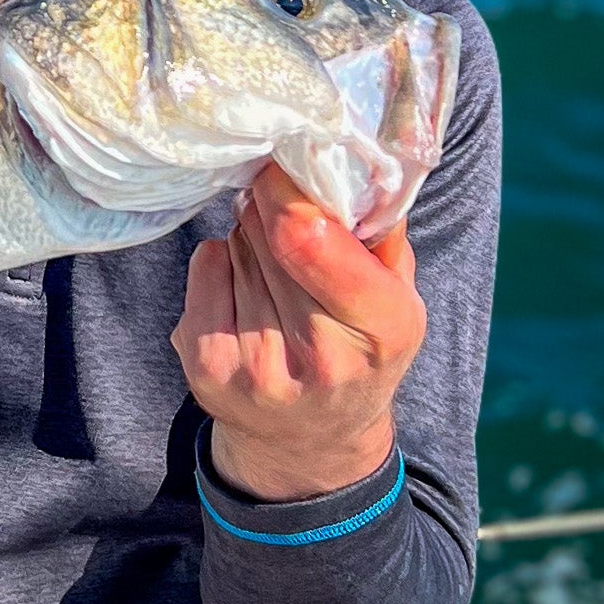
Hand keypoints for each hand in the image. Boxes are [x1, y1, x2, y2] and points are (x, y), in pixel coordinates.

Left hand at [171, 162, 424, 501]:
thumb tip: (350, 162)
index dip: (288, 189)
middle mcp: (318, 357)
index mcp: (381, 331)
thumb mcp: (399, 300)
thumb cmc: (360, 349)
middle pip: (268, 233)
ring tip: (276, 269)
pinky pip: (203, 266)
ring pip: (236, 245)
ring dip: (251, 237)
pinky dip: (220, 261)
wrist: (310, 441)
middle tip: (287, 216)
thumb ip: (382, 234)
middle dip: (274, 207)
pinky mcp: (205, 368)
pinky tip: (245, 290)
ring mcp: (254, 366)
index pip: (307, 236)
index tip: (286, 165)